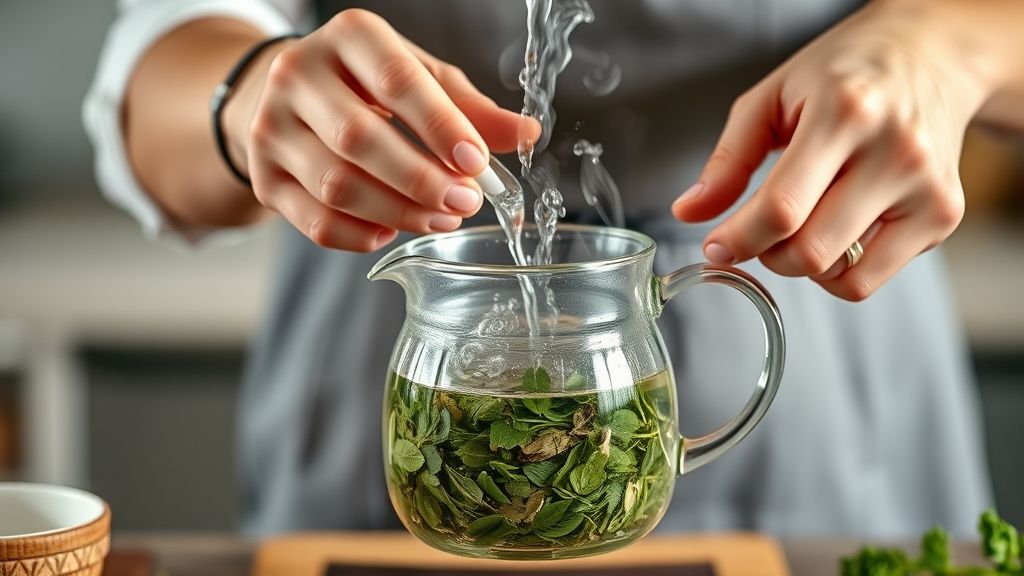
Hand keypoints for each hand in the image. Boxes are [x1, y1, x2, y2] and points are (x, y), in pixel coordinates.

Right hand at [226, 9, 536, 251]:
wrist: (290, 99)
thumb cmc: (367, 85)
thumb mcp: (421, 80)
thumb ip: (471, 110)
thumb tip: (527, 134)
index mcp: (348, 37)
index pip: (396, 81)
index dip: (440, 127)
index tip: (477, 164)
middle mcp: (297, 74)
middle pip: (359, 139)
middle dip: (421, 180)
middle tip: (466, 203)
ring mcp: (270, 128)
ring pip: (337, 186)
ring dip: (399, 212)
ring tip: (441, 220)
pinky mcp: (263, 177)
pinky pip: (315, 222)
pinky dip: (361, 235)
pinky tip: (393, 230)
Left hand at [671, 0, 993, 300]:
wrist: (931, 57)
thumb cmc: (843, 76)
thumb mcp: (771, 98)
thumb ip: (728, 159)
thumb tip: (689, 212)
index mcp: (844, 113)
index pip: (781, 208)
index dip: (738, 239)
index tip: (716, 246)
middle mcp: (894, 152)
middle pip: (809, 251)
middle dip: (766, 253)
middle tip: (759, 230)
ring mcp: (926, 188)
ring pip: (839, 275)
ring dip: (801, 264)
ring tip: (800, 224)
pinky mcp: (943, 216)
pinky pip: (869, 281)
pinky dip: (837, 273)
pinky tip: (834, 232)